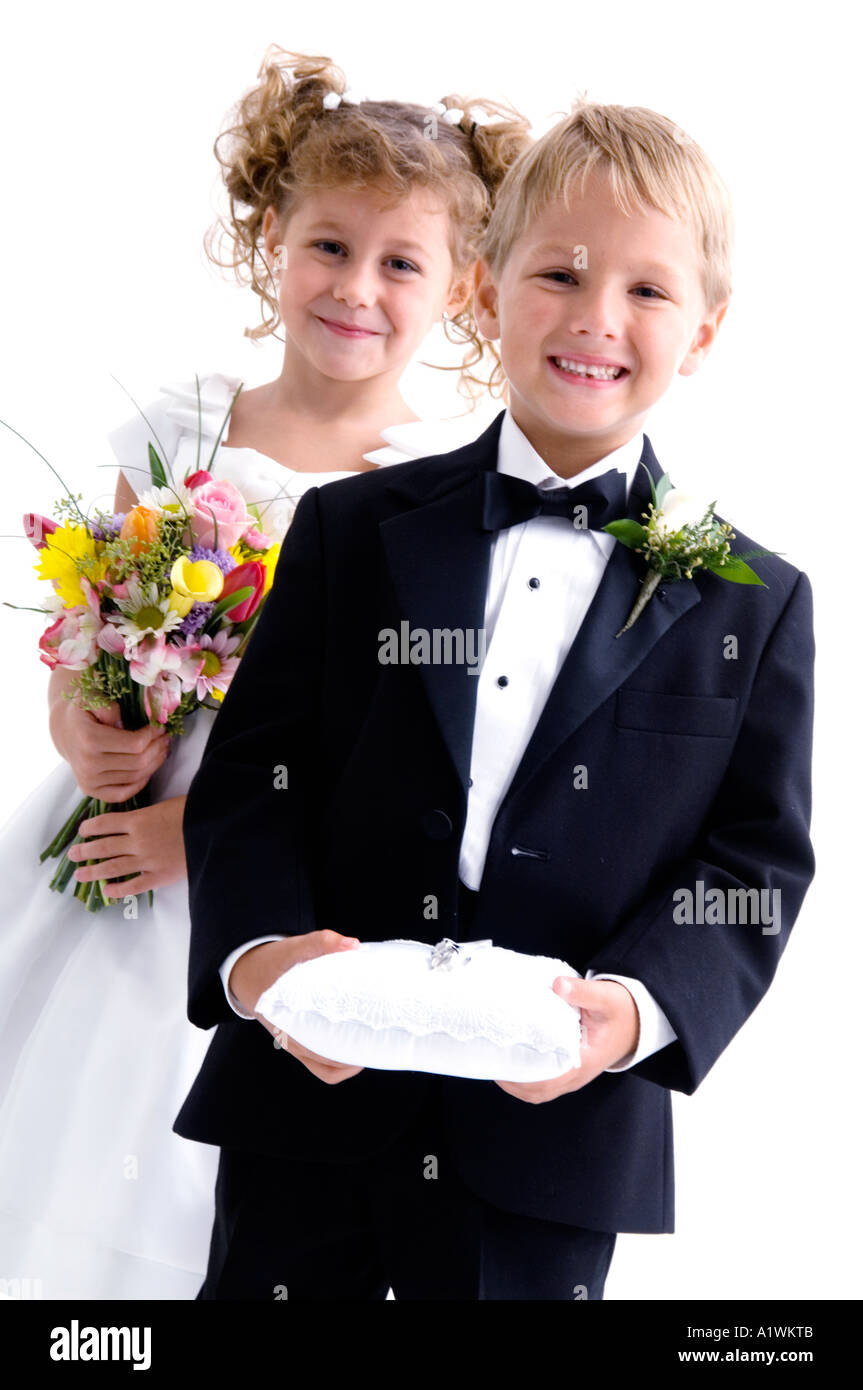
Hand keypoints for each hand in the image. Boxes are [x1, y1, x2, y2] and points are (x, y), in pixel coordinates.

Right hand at [50, 687, 168, 800]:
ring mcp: (88, 780)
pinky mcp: (91, 791)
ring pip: (135, 777)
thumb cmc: (84, 711)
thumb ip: (111, 708)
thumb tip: (129, 726)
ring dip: (154, 763)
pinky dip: (140, 783)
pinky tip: (148, 768)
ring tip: (161, 749)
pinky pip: (123, 793)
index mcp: (89, 739)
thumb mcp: (94, 698)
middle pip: (139, 762)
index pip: (135, 744)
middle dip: (158, 748)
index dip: (154, 735)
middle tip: (166, 738)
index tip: (160, 726)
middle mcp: (87, 764)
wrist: (65, 730)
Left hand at [67, 795, 186, 896]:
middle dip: (86, 851)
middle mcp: (137, 841)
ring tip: (80, 875)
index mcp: (139, 820)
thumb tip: (138, 820)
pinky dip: (118, 890)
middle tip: (73, 855)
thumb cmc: (195, 812)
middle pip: (104, 846)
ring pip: (113, 868)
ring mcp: (146, 861)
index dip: (91, 827)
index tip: (82, 831)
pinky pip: (133, 886)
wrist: (215, 830)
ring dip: (94, 872)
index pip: (106, 823)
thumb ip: (149, 815)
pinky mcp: (159, 876)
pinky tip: (106, 891)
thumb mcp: (168, 805)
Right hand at [230, 932, 364, 1084]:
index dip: (346, 1051)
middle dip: (354, 1055)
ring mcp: (295, 1044)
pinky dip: (338, 1063)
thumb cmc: (271, 963)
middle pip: (326, 1063)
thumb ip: (322, 942)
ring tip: (372, 1044)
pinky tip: (355, 1046)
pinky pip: (320, 1064)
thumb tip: (353, 945)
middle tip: (379, 1039)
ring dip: (348, 1061)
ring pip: (325, 1068)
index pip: (318, 1049)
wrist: (247, 973)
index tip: (372, 1038)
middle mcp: (291, 1039)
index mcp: (288, 1020)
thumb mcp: (293, 948)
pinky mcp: (298, 1043)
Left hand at [494, 978, 639, 1103]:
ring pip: (540, 1089)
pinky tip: (514, 1056)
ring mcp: (573, 1072)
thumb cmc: (621, 1010)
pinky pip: (545, 1077)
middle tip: (490, 1062)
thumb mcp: (606, 997)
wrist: (637, 1019)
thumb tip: (557, 985)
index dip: (521, 1081)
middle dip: (513, 1083)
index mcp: (584, 1062)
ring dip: (518, 1081)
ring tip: (497, 1061)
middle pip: (538, 1092)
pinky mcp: (570, 1065)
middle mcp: (577, 1074)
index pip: (547, 1083)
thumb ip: (582, 991)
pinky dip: (527, 1074)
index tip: (500, 1068)